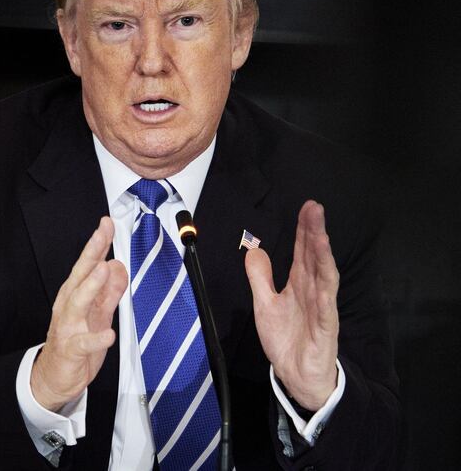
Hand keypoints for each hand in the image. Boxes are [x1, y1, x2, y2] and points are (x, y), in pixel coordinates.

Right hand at [30, 217, 127, 410]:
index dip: (97, 244)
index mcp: (75, 295)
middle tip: (102, 233)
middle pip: (80, 275)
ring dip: (91, 286)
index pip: (87, 265)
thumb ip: (109, 291)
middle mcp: (68, 306)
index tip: (106, 224)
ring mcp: (68, 327)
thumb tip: (119, 267)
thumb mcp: (97, 313)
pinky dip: (96, 339)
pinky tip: (108, 334)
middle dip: (91, 253)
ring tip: (103, 270)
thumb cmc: (75, 341)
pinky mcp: (71, 350)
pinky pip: (84, 343)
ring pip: (78, 303)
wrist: (54, 377)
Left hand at [245, 200, 339, 410]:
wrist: (295, 374)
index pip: (303, 252)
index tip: (306, 208)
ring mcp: (321, 308)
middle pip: (315, 257)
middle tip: (315, 208)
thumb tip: (254, 251)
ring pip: (324, 276)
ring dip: (323, 254)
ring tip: (321, 233)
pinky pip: (327, 305)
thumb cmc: (286, 339)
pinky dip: (326, 289)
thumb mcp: (264, 304)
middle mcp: (313, 291)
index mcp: (300, 284)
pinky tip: (326, 273)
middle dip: (315, 232)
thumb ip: (260, 278)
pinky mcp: (325, 327)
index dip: (304, 230)